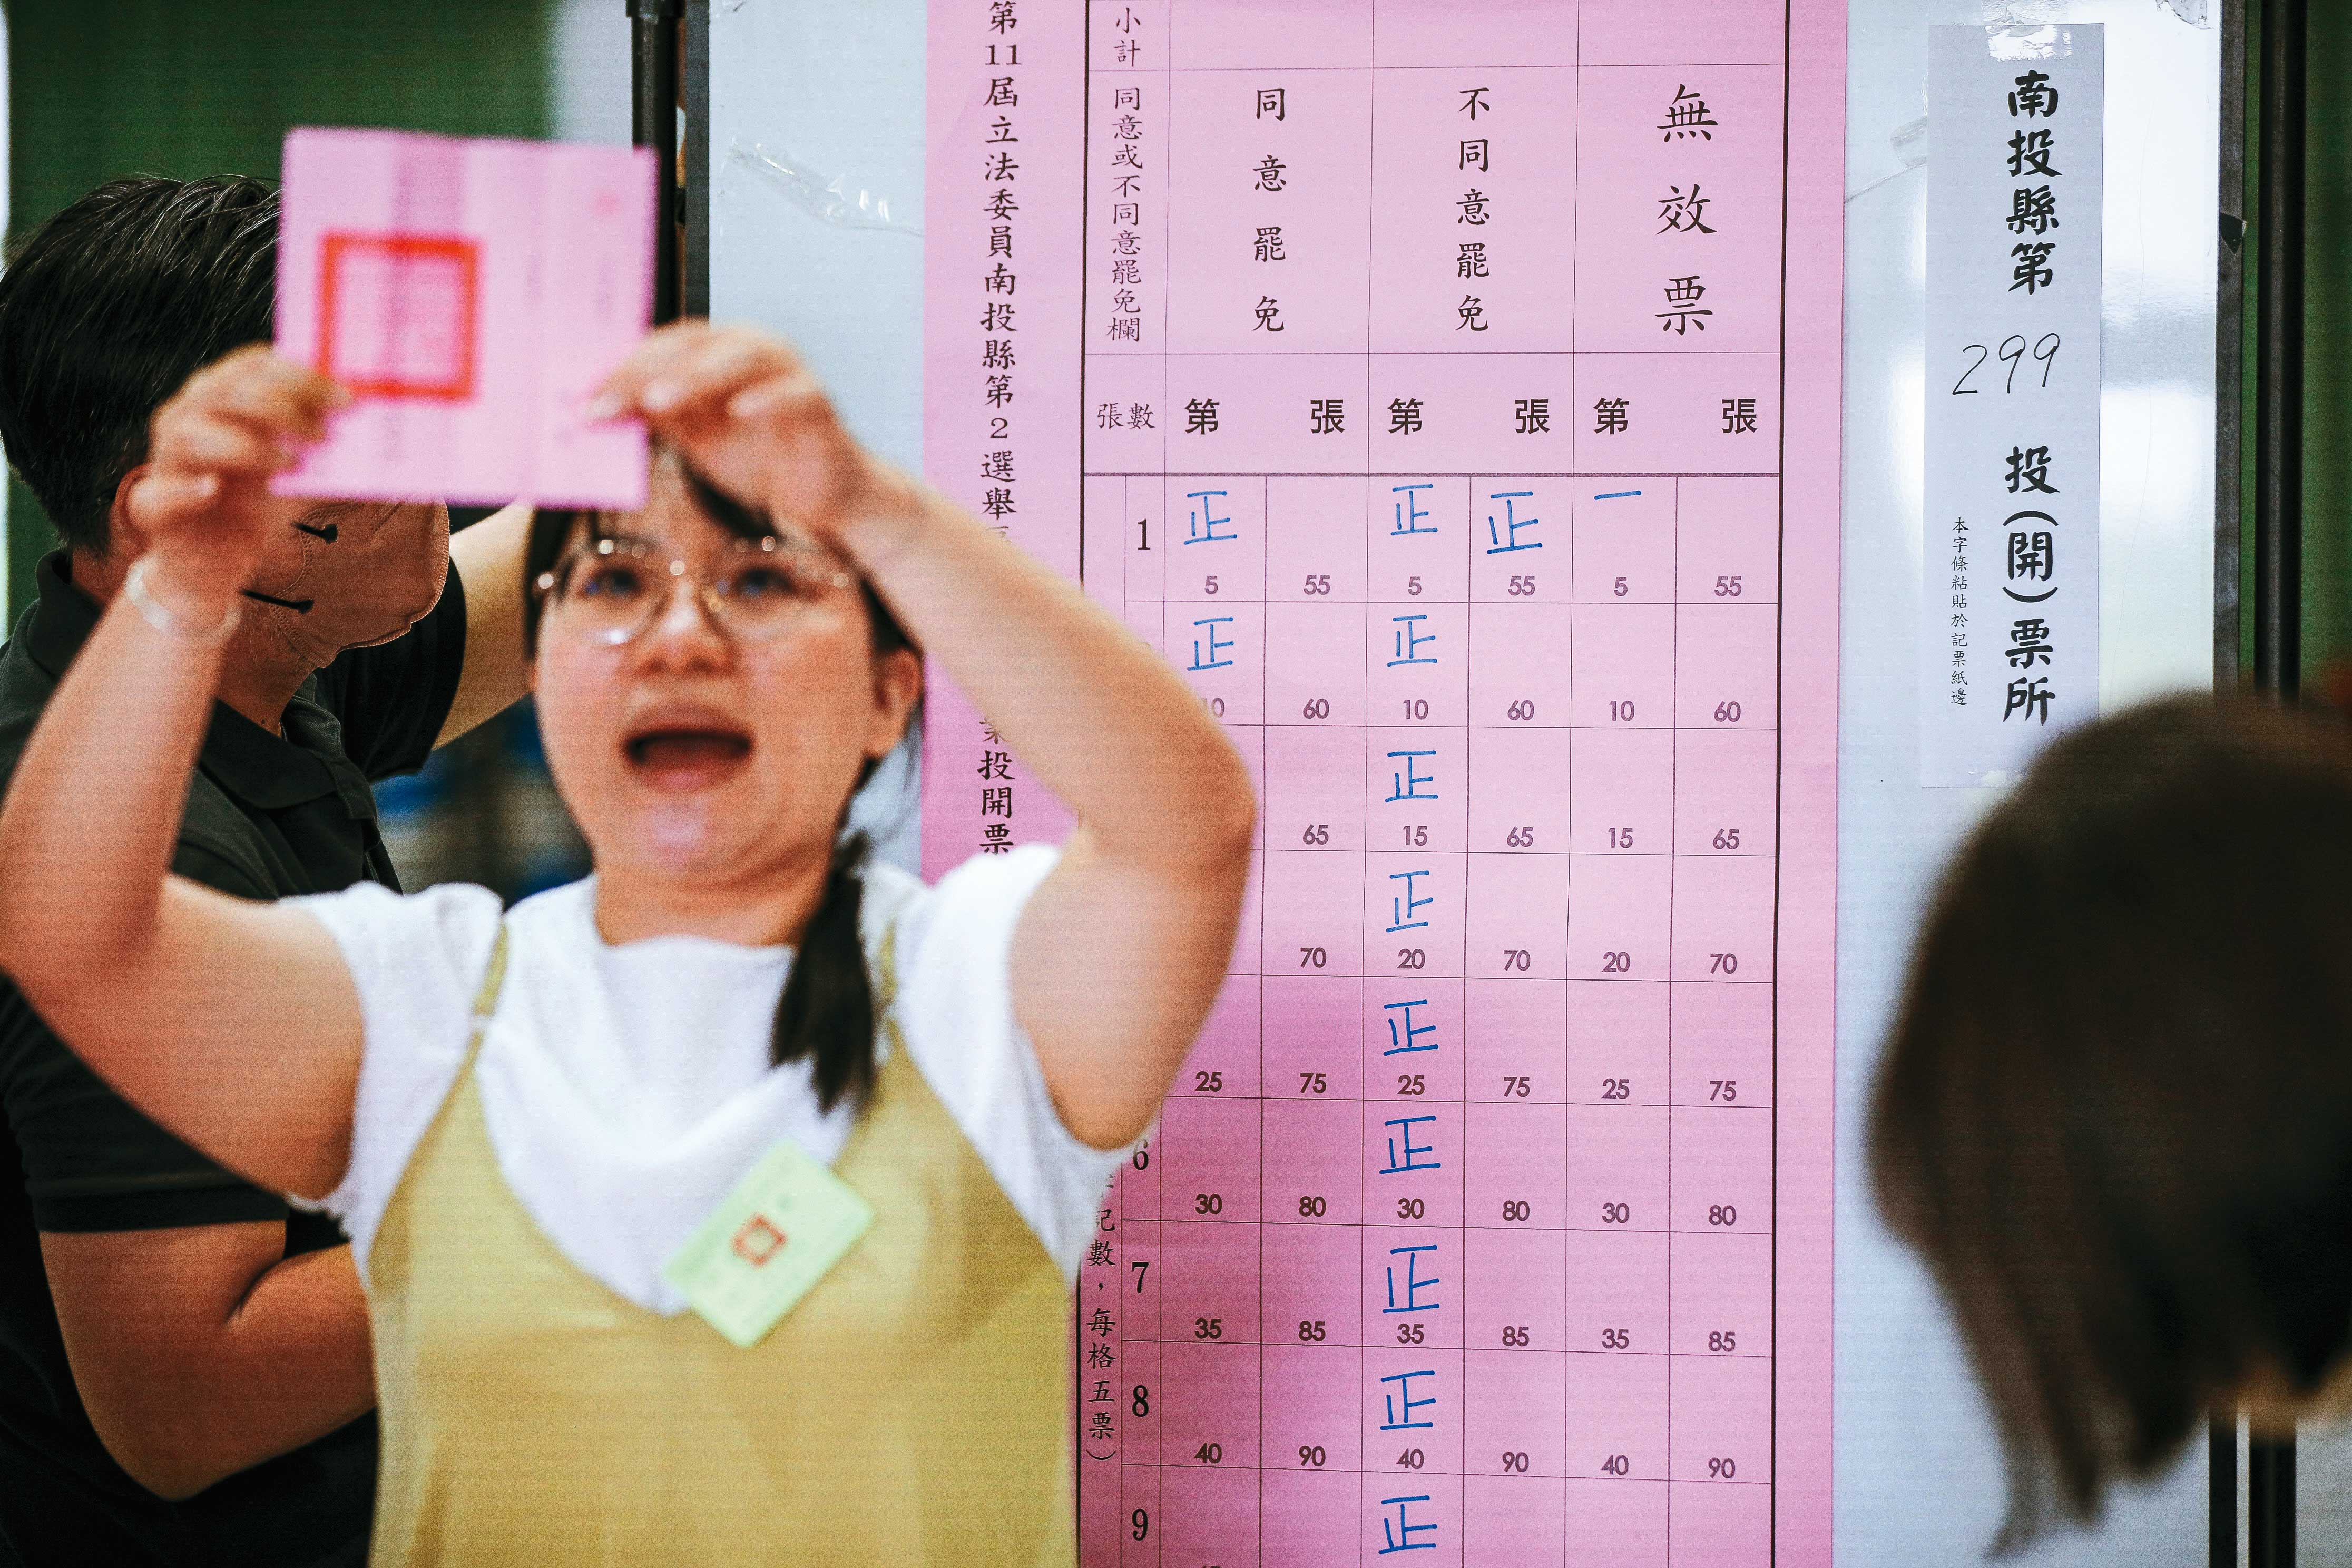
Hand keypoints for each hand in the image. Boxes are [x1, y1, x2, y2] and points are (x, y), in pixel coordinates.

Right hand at [124, 347, 345, 607]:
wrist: (218, 562)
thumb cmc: (260, 507)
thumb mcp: (304, 475)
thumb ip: (329, 451)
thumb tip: (376, 432)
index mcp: (222, 398)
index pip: (255, 365)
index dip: (302, 376)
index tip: (349, 400)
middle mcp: (187, 415)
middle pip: (226, 389)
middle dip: (281, 407)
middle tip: (324, 436)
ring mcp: (164, 457)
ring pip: (194, 433)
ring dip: (248, 446)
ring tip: (291, 465)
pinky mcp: (152, 502)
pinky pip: (162, 490)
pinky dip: (190, 488)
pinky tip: (214, 487)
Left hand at [591, 322, 916, 556]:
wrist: (820, 494)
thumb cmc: (758, 459)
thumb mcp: (694, 438)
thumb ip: (657, 416)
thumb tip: (601, 407)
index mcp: (717, 353)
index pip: (664, 346)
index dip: (623, 368)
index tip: (585, 400)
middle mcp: (751, 350)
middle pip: (696, 345)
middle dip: (647, 371)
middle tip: (608, 401)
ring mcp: (787, 371)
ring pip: (741, 358)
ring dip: (696, 377)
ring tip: (659, 402)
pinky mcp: (818, 400)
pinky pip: (794, 392)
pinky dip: (767, 399)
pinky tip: (739, 412)